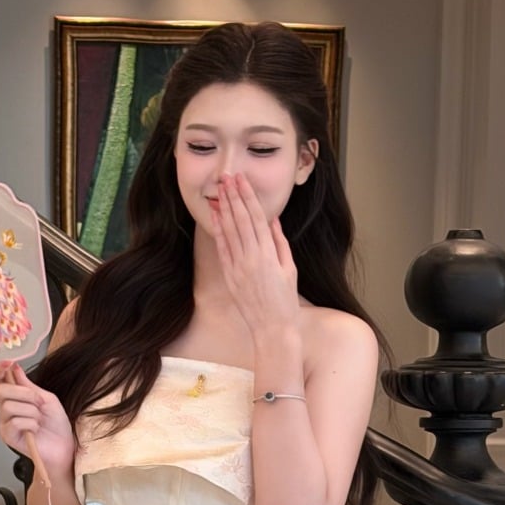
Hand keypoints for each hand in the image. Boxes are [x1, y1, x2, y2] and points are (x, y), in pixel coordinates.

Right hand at [0, 362, 75, 472]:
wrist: (64, 447)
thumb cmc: (57, 426)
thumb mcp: (47, 399)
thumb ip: (29, 385)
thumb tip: (15, 368)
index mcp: (16, 398)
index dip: (0, 370)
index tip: (8, 363)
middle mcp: (8, 409)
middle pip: (1, 390)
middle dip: (24, 393)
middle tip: (39, 403)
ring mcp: (6, 423)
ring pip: (10, 406)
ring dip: (31, 411)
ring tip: (39, 420)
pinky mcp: (8, 436)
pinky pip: (15, 422)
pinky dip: (30, 424)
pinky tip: (35, 430)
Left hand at [214, 174, 301, 342]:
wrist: (272, 329)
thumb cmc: (285, 300)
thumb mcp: (289, 268)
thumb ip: (279, 242)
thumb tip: (272, 219)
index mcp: (269, 254)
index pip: (257, 218)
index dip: (248, 197)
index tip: (243, 180)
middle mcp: (252, 258)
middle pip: (241, 219)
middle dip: (234, 196)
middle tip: (228, 176)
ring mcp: (238, 267)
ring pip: (230, 230)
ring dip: (225, 207)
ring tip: (220, 189)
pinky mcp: (230, 276)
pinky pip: (223, 248)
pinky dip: (218, 229)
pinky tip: (215, 215)